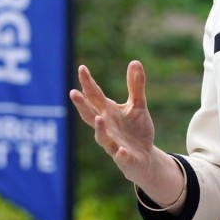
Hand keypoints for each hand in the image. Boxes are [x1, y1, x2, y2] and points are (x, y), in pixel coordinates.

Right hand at [69, 61, 158, 184]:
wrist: (145, 157)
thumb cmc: (137, 130)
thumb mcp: (138, 105)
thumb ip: (135, 85)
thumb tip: (134, 61)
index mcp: (109, 112)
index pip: (95, 96)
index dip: (88, 83)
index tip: (82, 68)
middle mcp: (107, 127)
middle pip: (90, 116)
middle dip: (82, 105)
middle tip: (73, 92)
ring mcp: (114, 143)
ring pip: (102, 138)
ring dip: (100, 129)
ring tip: (99, 118)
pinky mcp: (125, 158)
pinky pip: (120, 157)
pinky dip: (119, 154)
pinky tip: (121, 150)